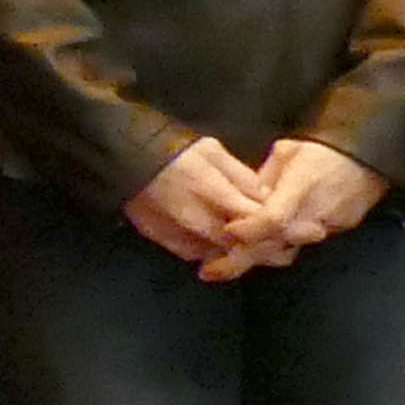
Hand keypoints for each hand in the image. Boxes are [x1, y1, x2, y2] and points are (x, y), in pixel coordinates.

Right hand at [119, 137, 271, 271]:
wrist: (124, 156)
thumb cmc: (172, 149)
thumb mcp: (213, 150)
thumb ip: (241, 176)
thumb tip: (265, 197)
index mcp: (214, 192)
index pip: (256, 220)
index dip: (273, 224)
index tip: (281, 221)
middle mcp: (197, 219)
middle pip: (239, 245)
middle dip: (255, 243)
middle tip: (266, 237)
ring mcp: (178, 233)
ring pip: (218, 254)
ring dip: (232, 250)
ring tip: (241, 238)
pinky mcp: (163, 240)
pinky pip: (195, 254)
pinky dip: (208, 251)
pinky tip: (212, 238)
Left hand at [227, 137, 389, 271]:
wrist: (370, 157)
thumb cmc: (323, 150)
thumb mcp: (286, 152)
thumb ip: (262, 179)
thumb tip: (240, 198)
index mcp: (303, 186)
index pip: (273, 219)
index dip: (247, 229)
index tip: (226, 231)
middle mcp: (316, 212)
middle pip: (276, 244)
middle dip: (241, 259)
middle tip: (209, 270)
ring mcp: (329, 226)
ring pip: (286, 249)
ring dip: (256, 258)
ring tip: (223, 266)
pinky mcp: (337, 233)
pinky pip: (301, 245)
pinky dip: (277, 249)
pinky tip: (256, 252)